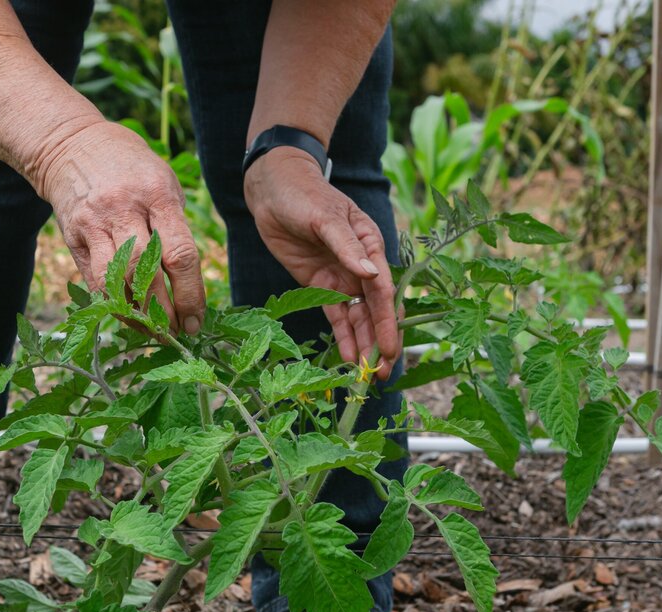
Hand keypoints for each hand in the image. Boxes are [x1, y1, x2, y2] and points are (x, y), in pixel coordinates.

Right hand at [37, 121, 205, 333]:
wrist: (72, 146)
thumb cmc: (131, 168)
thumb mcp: (163, 182)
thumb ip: (176, 227)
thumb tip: (189, 284)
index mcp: (157, 195)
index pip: (180, 255)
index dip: (190, 295)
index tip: (196, 320)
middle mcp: (124, 209)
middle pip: (148, 274)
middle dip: (165, 313)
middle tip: (178, 334)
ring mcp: (95, 224)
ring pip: (117, 281)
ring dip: (137, 315)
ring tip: (153, 332)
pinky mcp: (74, 236)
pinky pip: (94, 281)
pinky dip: (113, 304)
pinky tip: (127, 316)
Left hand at [244, 148, 399, 372]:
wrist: (274, 188)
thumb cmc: (304, 194)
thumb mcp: (325, 218)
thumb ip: (347, 246)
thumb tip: (369, 273)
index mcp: (370, 245)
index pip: (382, 290)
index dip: (387, 321)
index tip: (388, 348)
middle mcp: (360, 265)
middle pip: (375, 310)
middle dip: (379, 341)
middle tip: (382, 373)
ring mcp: (341, 277)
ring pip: (357, 317)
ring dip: (363, 343)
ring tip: (367, 374)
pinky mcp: (320, 284)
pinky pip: (335, 315)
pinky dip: (342, 335)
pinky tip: (347, 356)